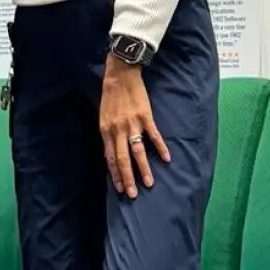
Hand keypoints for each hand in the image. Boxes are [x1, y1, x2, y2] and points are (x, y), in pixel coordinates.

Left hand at [99, 56, 170, 198]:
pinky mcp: (145, 116)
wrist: (120, 75)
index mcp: (106, 131)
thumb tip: (112, 152)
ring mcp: (132, 123)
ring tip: (149, 183)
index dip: (114, 174)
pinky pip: (154, 135)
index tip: (119, 188)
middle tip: (132, 194)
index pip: (110, 158)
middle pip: (122, 159)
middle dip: (127, 178)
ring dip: (143, 168)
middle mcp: (117, 130)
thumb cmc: (111, 96)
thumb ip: (109, 134)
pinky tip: (166, 159)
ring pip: (137, 151)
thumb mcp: (104, 116)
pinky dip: (160, 148)